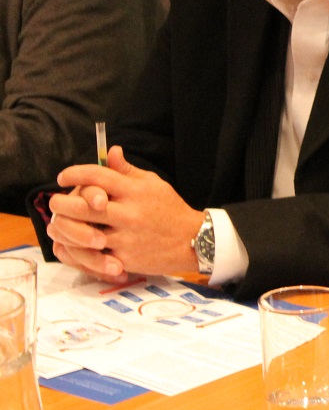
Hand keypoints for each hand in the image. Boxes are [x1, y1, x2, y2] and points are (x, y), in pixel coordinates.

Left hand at [47, 146, 204, 282]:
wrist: (192, 240)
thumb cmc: (170, 209)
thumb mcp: (153, 183)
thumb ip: (128, 170)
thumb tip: (111, 151)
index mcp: (135, 191)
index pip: (97, 176)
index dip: (74, 174)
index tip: (63, 178)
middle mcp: (129, 212)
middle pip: (82, 206)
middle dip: (60, 203)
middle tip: (54, 202)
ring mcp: (126, 237)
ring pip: (82, 233)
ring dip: (63, 229)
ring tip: (58, 224)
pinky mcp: (124, 258)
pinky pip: (92, 256)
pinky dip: (78, 250)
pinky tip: (72, 244)